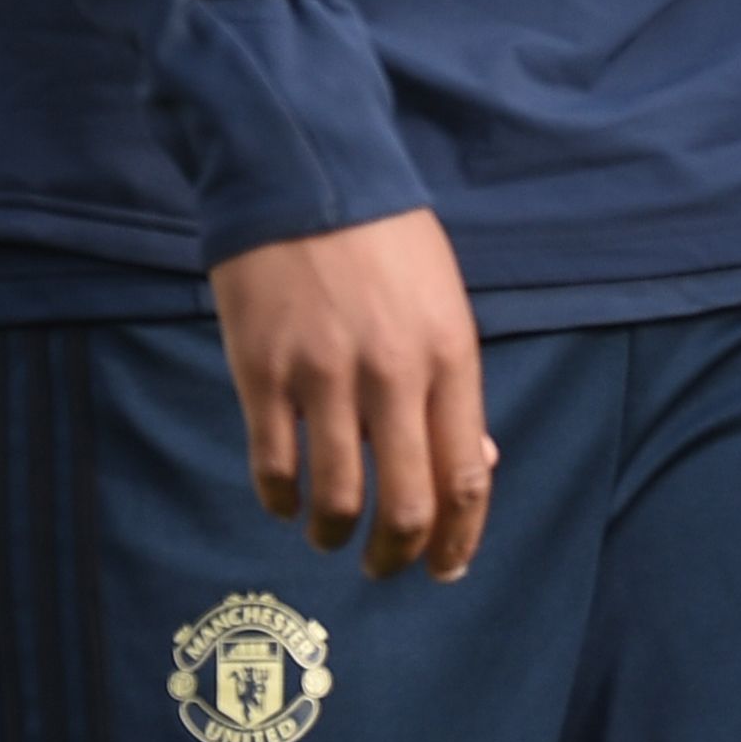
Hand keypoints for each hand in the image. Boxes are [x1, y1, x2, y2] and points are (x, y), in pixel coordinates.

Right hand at [210, 209, 495, 579]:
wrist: (305, 172)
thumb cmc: (384, 239)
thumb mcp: (443, 301)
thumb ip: (454, 386)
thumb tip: (478, 463)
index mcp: (450, 353)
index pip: (467, 472)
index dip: (460, 535)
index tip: (446, 566)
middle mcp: (393, 374)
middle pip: (406, 503)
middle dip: (398, 555)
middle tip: (385, 569)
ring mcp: (324, 376)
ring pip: (335, 500)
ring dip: (334, 536)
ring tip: (329, 537)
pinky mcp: (262, 373)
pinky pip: (273, 467)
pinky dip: (279, 501)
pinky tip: (284, 501)